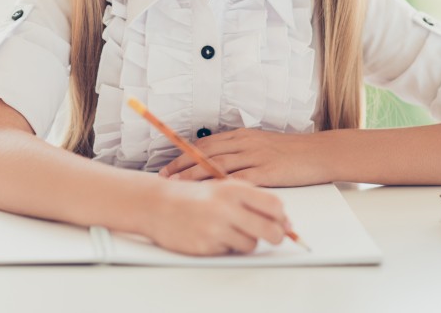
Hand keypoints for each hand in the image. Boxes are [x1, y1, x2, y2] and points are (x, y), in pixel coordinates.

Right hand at [141, 177, 290, 255]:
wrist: (158, 204)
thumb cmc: (193, 195)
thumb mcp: (223, 187)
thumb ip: (250, 197)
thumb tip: (281, 217)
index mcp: (233, 189)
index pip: (273, 205)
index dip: (282, 217)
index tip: (283, 222)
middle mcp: (226, 208)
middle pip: (269, 230)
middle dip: (276, 236)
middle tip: (272, 236)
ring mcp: (216, 228)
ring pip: (251, 244)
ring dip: (247, 241)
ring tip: (233, 231)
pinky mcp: (206, 246)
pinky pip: (230, 252)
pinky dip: (227, 246)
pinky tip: (215, 235)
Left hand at [158, 128, 332, 186]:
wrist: (319, 152)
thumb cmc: (292, 150)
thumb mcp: (262, 143)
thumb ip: (241, 150)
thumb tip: (219, 161)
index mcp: (242, 136)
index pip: (206, 143)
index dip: (184, 154)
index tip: (168, 164)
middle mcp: (245, 143)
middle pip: (205, 153)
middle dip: (181, 164)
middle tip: (163, 176)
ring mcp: (255, 157)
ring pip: (217, 166)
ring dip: (194, 175)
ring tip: (177, 186)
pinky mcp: (267, 172)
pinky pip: (240, 180)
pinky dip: (222, 187)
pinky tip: (209, 195)